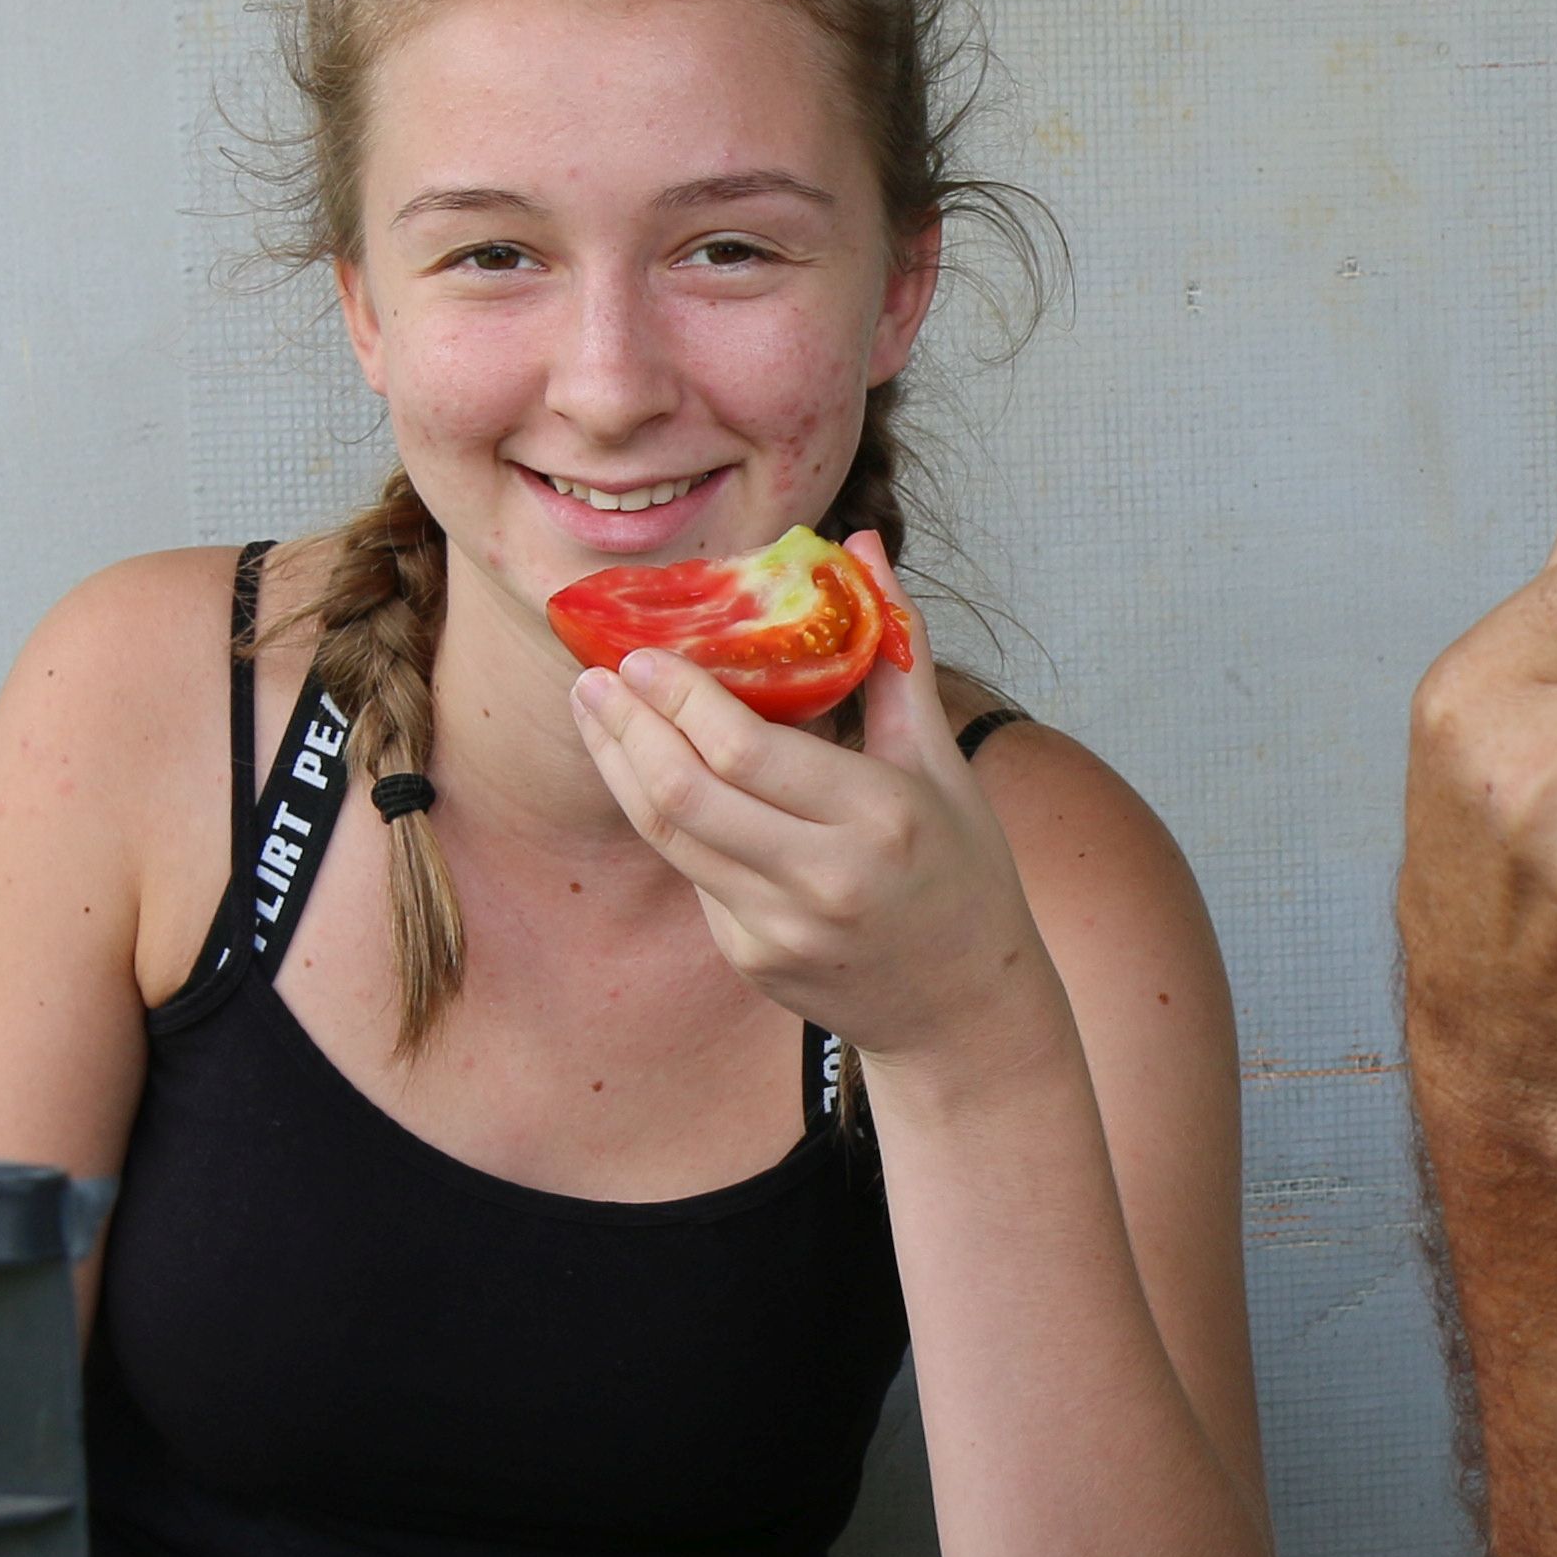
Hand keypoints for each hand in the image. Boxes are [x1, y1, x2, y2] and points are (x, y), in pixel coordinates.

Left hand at [569, 540, 1058, 1073]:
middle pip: (686, 795)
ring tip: (593, 712)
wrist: (964, 1010)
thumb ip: (895, 655)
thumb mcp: (941, 764)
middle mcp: (822, 881)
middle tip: (592, 675)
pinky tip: (648, 775)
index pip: (746, 751)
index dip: (679, 698)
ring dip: (620, 768)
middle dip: (626, 727)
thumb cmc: (964, 873)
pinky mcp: (751, 960)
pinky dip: (667, 819)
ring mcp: (778, 930)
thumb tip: (864, 547)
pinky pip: (693, 875)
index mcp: (878, 819)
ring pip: (669, 837)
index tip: (642, 652)